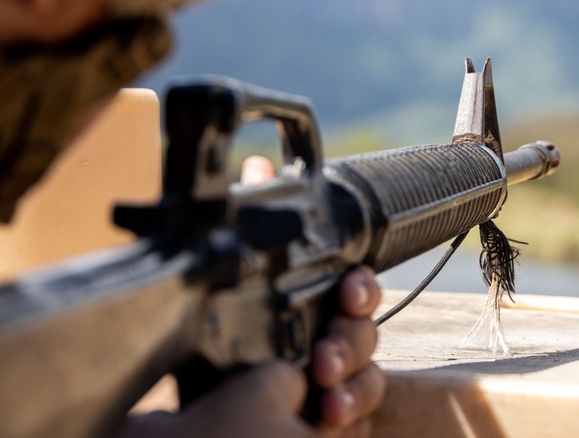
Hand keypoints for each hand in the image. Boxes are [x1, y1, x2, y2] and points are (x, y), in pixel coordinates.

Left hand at [120, 156, 385, 436]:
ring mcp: (335, 377)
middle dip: (351, 339)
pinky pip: (364, 411)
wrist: (207, 406)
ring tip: (324, 388)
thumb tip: (257, 164)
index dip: (360, 288)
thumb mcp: (235, 275)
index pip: (357, 288)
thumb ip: (252, 217)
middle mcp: (330, 337)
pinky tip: (330, 414)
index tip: (347, 292)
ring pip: (371, 373)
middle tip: (324, 353)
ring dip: (353, 379)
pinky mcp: (335, 410)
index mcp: (315, 303)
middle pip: (367, 331)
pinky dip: (352, 409)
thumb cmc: (223, 337)